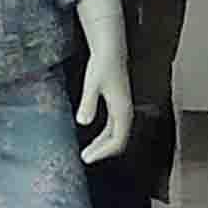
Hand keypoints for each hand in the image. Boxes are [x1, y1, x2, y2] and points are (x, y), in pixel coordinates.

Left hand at [73, 0, 133, 164]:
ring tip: (87, 153)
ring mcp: (122, 109)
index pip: (117, 140)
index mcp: (122, 109)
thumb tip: (82, 122)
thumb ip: (88, 102)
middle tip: (85, 158)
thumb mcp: (92, 82)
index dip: (103, 152)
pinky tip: (93, 140)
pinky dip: (104, 137)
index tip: (87, 158)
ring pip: (116, 135)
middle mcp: (125, 111)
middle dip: (102, 151)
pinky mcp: (117, 105)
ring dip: (103, 146)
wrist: (110, 48)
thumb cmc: (102, 63)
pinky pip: (114, 128)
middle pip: (118, 141)